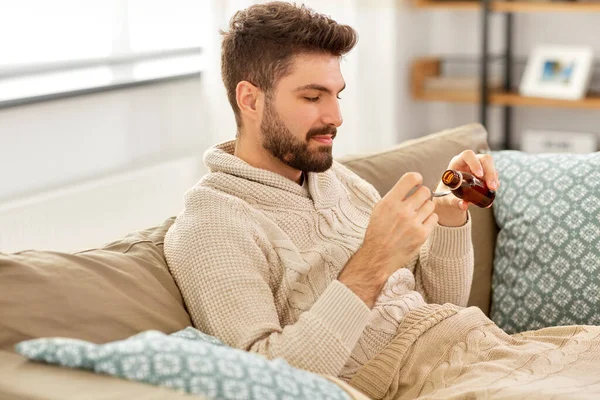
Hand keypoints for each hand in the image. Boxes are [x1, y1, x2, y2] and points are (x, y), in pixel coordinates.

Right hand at [340, 172, 437, 306]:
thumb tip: (412, 184)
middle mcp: (402, 211)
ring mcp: (413, 223)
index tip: (416, 183)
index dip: (416, 179)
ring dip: (425, 208)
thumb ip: (395, 196)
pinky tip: (420, 223)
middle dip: (422, 195)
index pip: (411, 178)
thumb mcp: (380, 209)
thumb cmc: (378, 231)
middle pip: (425, 191)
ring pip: (431, 204)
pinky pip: (434, 218)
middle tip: (417, 202)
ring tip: (417, 215)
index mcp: (389, 202)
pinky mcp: (422, 234)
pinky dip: (429, 219)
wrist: (378, 256)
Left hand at [433, 150, 499, 225]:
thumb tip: (464, 206)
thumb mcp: (447, 198)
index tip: (479, 175)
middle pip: (484, 159)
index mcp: (457, 162)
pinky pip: (493, 175)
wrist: (449, 196)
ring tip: (493, 189)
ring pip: (491, 166)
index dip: (475, 163)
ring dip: (494, 178)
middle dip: (490, 172)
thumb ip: (454, 202)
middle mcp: (469, 163)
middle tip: (491, 186)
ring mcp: (478, 167)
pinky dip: (495, 182)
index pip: (467, 155)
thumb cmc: (445, 194)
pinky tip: (492, 191)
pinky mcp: (485, 174)